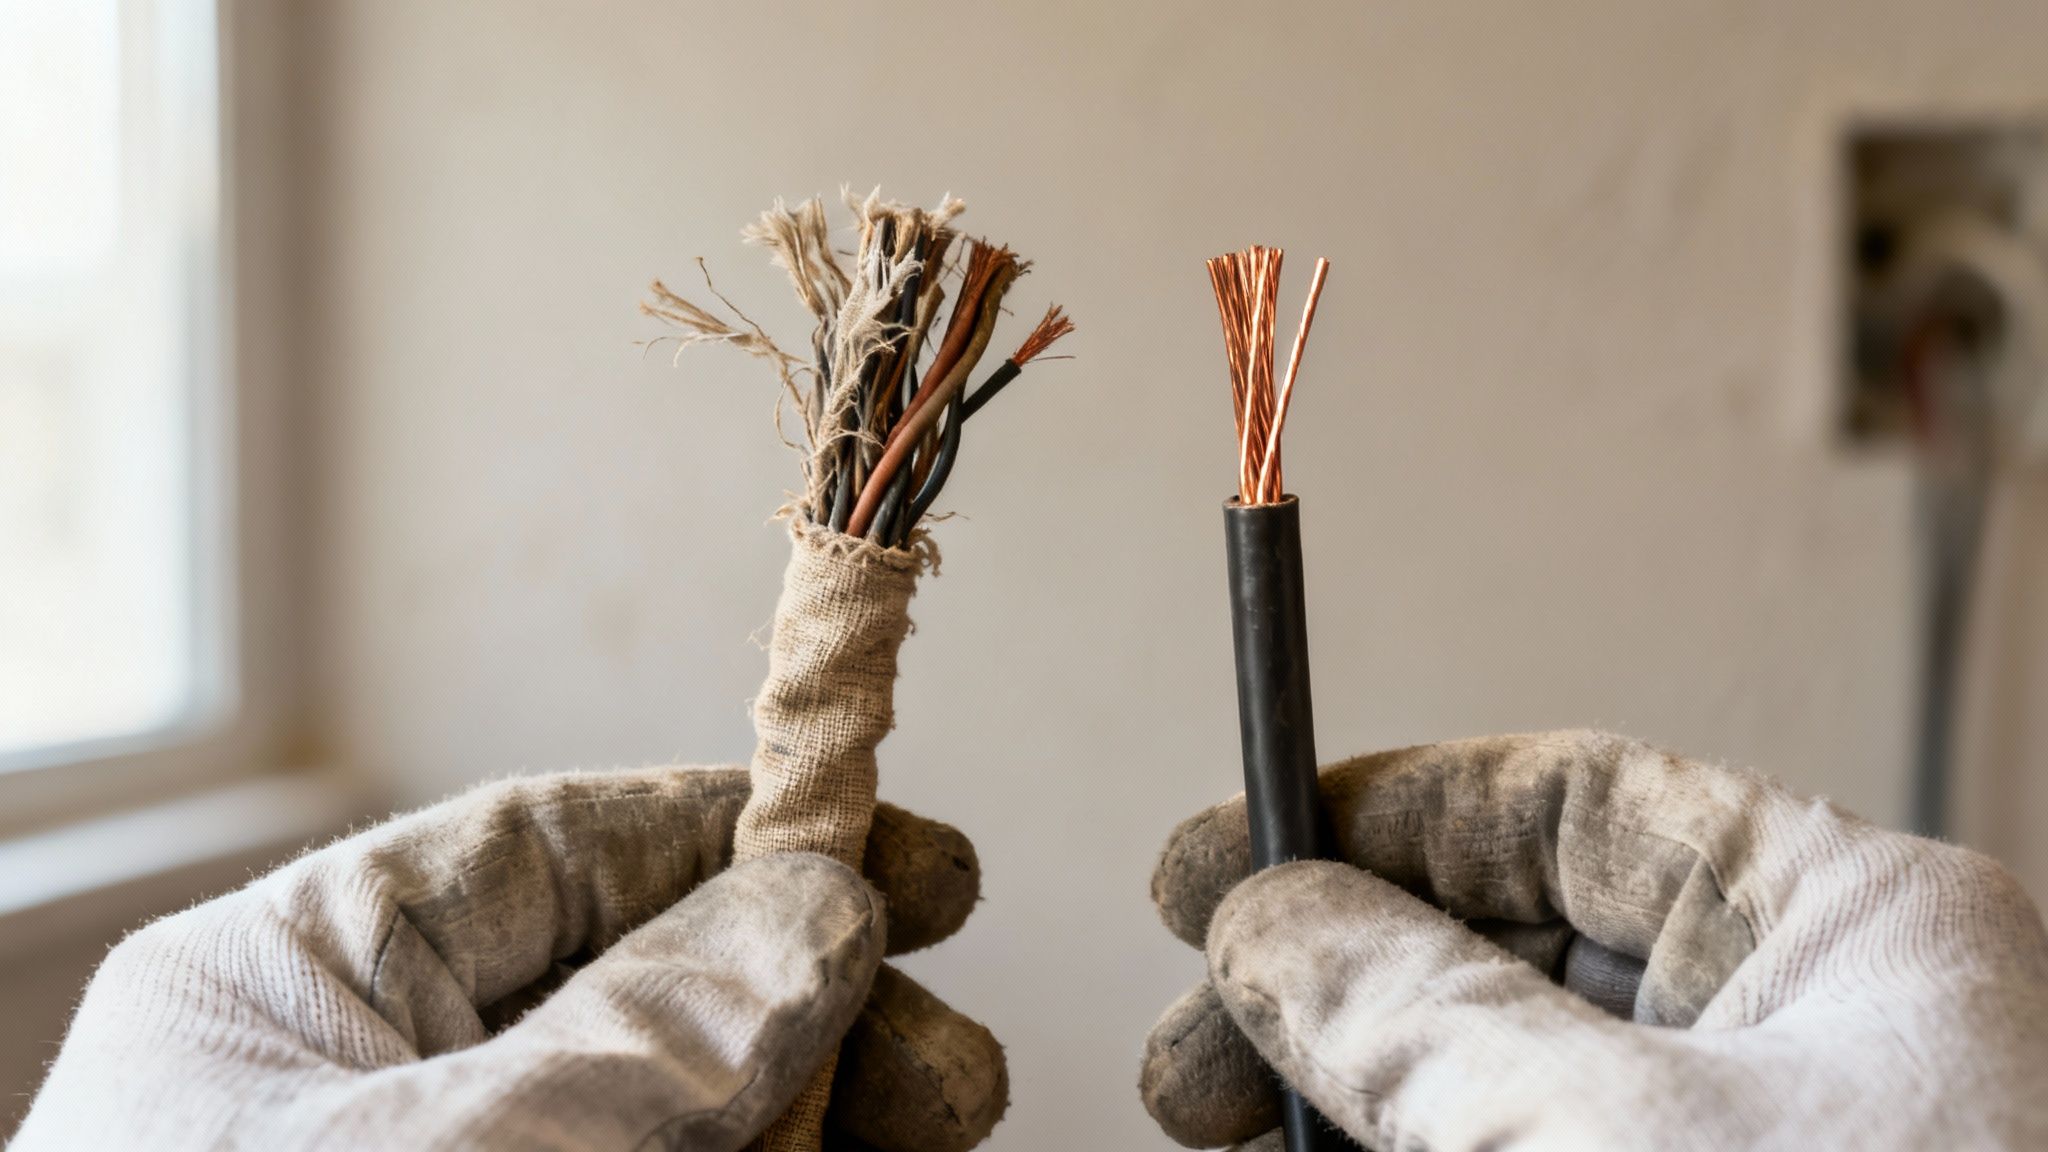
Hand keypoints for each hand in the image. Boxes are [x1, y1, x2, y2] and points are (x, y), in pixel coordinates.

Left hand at [18, 768, 1004, 1151]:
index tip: (896, 856)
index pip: (545, 854)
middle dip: (819, 1009)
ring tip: (947, 1124)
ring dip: (830, 1117)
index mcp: (296, 999)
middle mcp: (382, 1098)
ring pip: (681, 1123)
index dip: (736, 835)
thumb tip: (818, 905)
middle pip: (644, 997)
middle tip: (955, 1065)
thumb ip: (633, 1037)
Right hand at [1140, 730, 2047, 1150]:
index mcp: (1854, 936)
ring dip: (1350, 1100)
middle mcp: (1815, 1044)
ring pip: (1506, 1082)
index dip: (1380, 814)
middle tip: (1200, 1034)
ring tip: (1222, 1135)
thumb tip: (1272, 921)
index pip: (1575, 802)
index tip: (1235, 851)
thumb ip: (1422, 1014)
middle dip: (1336, 978)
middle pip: (1516, 946)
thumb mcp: (1611, 1146)